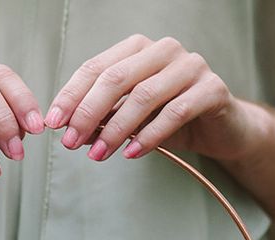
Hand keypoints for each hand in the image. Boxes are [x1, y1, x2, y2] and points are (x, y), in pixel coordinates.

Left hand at [45, 35, 262, 162]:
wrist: (222, 130)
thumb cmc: (169, 120)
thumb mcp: (129, 120)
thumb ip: (102, 119)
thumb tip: (66, 130)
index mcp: (138, 50)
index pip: (96, 68)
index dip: (71, 96)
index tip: (52, 124)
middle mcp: (164, 50)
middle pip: (116, 78)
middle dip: (88, 113)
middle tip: (70, 143)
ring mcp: (191, 66)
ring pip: (144, 96)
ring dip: (115, 129)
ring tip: (97, 156)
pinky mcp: (213, 89)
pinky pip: (175, 113)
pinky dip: (149, 136)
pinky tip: (131, 154)